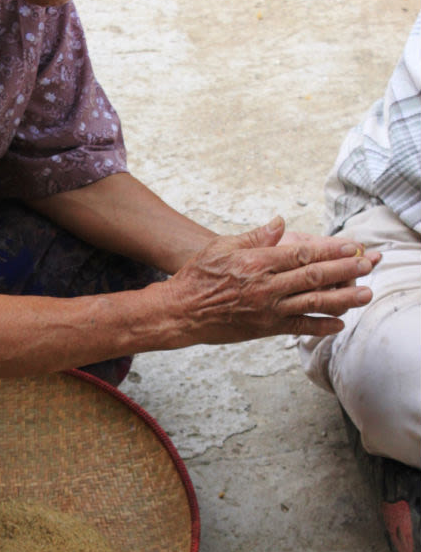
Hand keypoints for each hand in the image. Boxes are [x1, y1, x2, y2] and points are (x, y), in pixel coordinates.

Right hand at [164, 216, 378, 344]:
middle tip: (369, 265)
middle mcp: (266, 287)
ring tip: (366, 294)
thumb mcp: (222, 247)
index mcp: (257, 263)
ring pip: (312, 303)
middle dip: (345, 270)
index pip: (302, 254)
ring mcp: (267, 310)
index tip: (352, 246)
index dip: (330, 250)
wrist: (181, 312)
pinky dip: (321, 326)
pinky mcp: (265, 328)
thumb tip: (280, 222)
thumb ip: (254, 237)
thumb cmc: (198, 276)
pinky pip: (299, 327)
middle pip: (313, 277)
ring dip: (343, 298)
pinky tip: (339, 323)